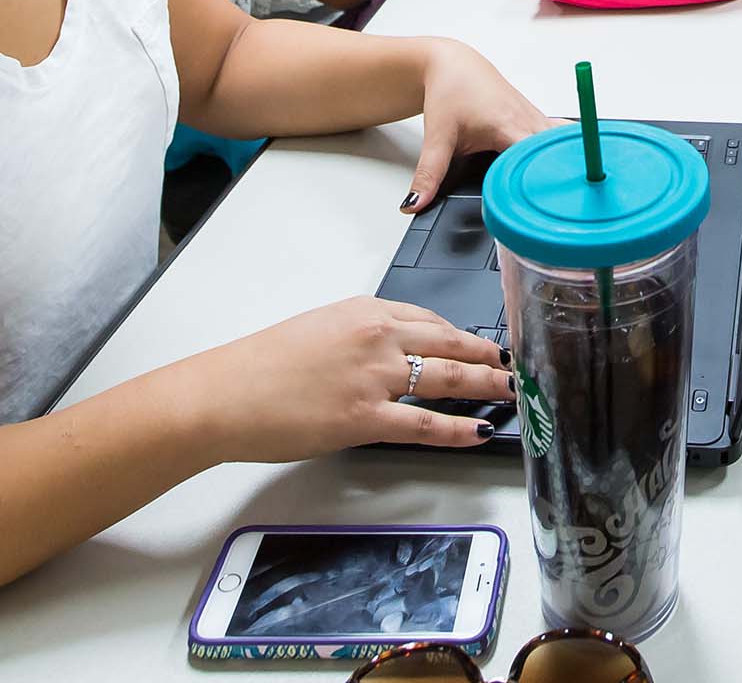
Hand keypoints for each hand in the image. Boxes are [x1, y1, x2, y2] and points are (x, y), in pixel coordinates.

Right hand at [188, 298, 512, 458]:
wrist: (224, 395)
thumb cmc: (260, 367)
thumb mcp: (317, 331)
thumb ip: (359, 339)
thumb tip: (389, 358)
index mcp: (363, 310)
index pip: (430, 319)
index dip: (465, 336)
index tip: (484, 345)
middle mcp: (376, 337)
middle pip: (451, 344)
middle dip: (490, 357)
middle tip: (517, 366)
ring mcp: (374, 378)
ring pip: (450, 379)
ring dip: (489, 387)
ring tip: (513, 393)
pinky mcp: (365, 418)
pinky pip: (427, 424)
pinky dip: (460, 429)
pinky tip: (481, 431)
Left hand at [404, 40, 551, 209]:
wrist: (454, 64)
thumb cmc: (450, 90)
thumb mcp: (438, 137)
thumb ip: (429, 174)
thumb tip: (416, 203)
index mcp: (507, 125)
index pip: (534, 160)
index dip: (539, 183)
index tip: (539, 205)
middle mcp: (528, 121)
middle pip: (554, 155)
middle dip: (556, 179)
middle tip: (555, 208)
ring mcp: (537, 118)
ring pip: (562, 146)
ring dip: (563, 165)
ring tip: (565, 193)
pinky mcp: (539, 118)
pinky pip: (561, 138)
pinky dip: (563, 152)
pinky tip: (565, 168)